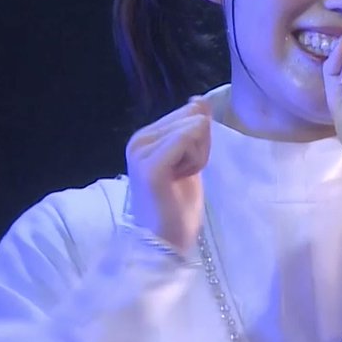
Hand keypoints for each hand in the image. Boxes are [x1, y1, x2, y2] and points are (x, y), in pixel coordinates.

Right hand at [124, 97, 211, 251]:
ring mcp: (141, 151)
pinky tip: (181, 178)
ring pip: (194, 127)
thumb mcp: (192, 158)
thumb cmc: (178, 205)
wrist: (166, 241)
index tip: (187, 166)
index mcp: (146, 136)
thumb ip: (194, 130)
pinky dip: (195, 159)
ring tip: (180, 178)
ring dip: (199, 156)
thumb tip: (199, 100)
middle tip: (185, 174)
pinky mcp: (150, 164)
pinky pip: (186, 138)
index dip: (201, 139)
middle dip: (202, 146)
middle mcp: (139, 138)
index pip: (190, 111)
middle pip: (194, 117)